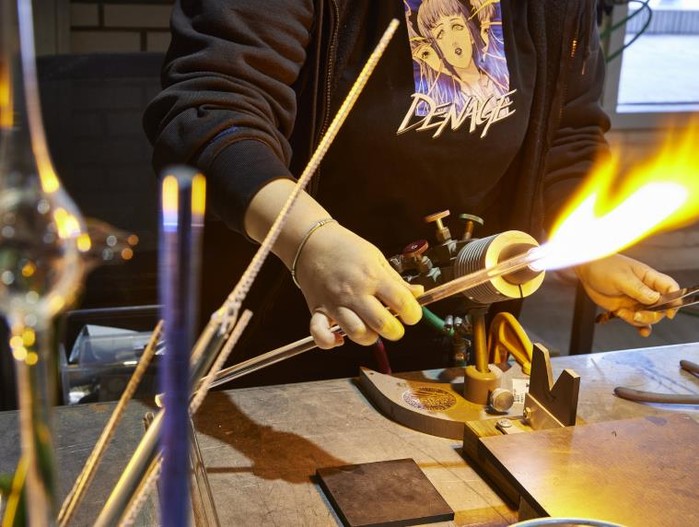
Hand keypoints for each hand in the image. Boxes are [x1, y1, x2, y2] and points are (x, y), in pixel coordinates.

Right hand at [293, 222, 422, 348]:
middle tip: (394, 324)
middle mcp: (354, 292)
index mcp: (372, 276)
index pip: (402, 303)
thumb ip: (396, 279)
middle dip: (395, 331)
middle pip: (383, 324)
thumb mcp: (376, 257)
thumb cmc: (345, 247)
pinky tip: (340, 338)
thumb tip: (418, 293)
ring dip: (369, 337)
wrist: (311, 242)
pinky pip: (321, 334)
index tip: (412, 314)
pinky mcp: (318, 310)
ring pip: (357, 333)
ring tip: (371, 328)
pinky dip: (331, 341)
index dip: (413, 314)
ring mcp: (335, 303)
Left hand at [575, 254, 679, 336]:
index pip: (670, 288)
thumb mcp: (621, 278)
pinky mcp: (626, 308)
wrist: (586, 270)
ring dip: (639, 320)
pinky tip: (643, 332)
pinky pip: (637, 320)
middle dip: (651, 315)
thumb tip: (655, 299)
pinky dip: (640, 326)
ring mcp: (636, 300)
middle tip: (635, 315)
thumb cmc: (604, 267)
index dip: (674, 301)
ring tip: (622, 313)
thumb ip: (638, 289)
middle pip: (661, 308)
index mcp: (649, 278)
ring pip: (648, 316)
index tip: (668, 312)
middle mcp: (646, 290)